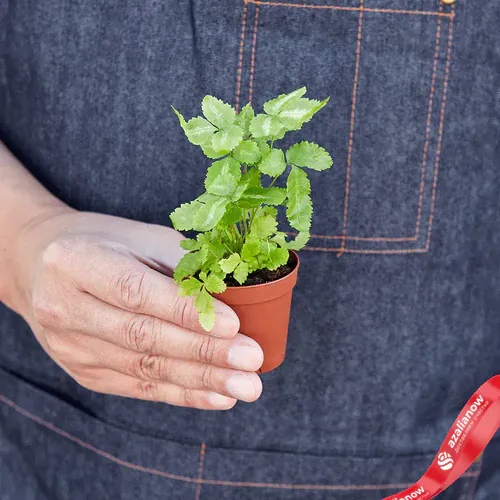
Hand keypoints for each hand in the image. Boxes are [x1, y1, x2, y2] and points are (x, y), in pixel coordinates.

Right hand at [11, 209, 263, 409]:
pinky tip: (217, 396)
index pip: (136, 292)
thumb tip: (237, 297)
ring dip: (200, 380)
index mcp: (77, 263)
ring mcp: (71, 347)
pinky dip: (182, 393)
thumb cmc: (105, 244)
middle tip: (252, 363)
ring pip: (144, 368)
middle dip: (203, 353)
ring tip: (245, 387)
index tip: (235, 326)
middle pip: (142, 337)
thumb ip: (183, 264)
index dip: (186, 312)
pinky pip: (138, 387)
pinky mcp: (84, 372)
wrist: (43, 267)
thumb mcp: (140, 237)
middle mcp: (65, 308)